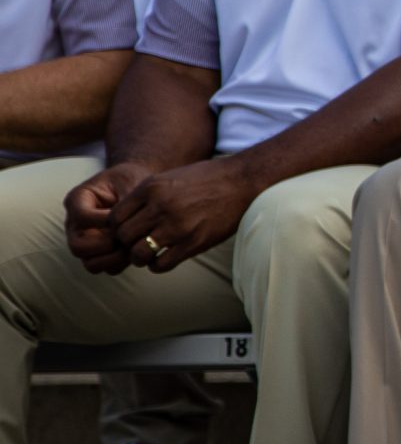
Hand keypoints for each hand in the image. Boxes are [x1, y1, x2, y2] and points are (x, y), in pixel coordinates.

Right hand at [65, 163, 147, 273]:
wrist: (135, 185)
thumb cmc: (130, 180)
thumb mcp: (128, 182)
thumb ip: (127, 201)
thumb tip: (130, 225)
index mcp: (78, 200)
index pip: (81, 216)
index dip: (103, 220)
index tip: (122, 216)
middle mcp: (76, 224)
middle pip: (78, 247)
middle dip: (105, 245)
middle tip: (126, 237)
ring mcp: (86, 240)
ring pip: (90, 263)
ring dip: (113, 259)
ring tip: (133, 246)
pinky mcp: (99, 252)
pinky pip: (104, 268)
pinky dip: (120, 263)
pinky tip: (135, 250)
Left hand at [109, 159, 254, 270]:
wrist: (243, 180)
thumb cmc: (207, 178)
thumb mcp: (170, 177)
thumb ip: (146, 196)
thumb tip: (123, 219)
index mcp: (152, 188)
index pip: (114, 218)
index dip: (117, 228)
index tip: (128, 230)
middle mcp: (161, 207)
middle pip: (123, 237)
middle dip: (127, 244)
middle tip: (137, 243)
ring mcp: (177, 226)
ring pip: (138, 254)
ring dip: (140, 257)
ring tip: (149, 253)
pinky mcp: (194, 242)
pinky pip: (161, 264)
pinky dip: (157, 265)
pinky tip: (164, 258)